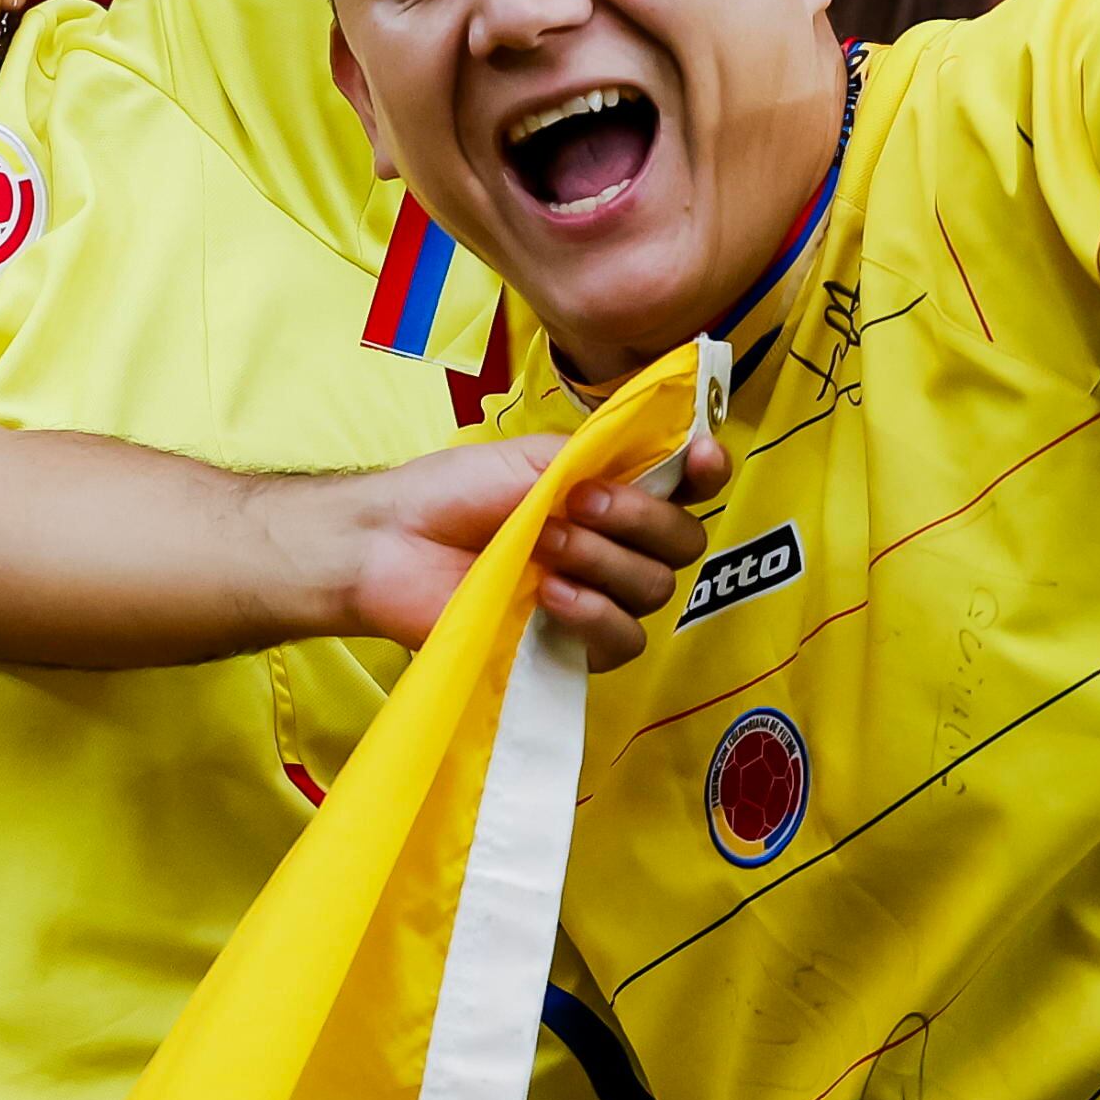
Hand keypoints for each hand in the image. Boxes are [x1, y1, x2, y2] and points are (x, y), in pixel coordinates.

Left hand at [336, 432, 724, 670]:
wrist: (391, 543)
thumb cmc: (452, 493)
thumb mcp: (533, 458)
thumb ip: (604, 458)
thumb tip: (673, 451)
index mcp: (612, 494)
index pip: (688, 487)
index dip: (708, 472)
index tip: (701, 459)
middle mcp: (615, 548)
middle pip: (684, 544)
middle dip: (639, 519)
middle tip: (576, 503)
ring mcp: (595, 599)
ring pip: (655, 590)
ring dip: (604, 560)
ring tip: (542, 545)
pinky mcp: (569, 648)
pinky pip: (622, 641)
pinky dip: (595, 613)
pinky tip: (552, 595)